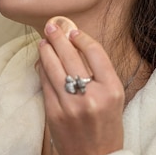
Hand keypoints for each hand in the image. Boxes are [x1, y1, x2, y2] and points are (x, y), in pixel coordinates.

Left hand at [38, 21, 124, 154]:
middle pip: (71, 56)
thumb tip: (77, 44)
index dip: (81, 37)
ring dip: (46, 50)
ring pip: (53, 67)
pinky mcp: (54, 113)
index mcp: (112, 90)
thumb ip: (100, 74)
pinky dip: (42, 69)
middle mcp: (92, 96)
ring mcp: (71, 105)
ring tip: (44, 42)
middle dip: (58, 38)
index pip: (95, 53)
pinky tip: (41, 62)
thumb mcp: (114, 99)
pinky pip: (45, 83)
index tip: (73, 31)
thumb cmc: (106, 127)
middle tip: (52, 27)